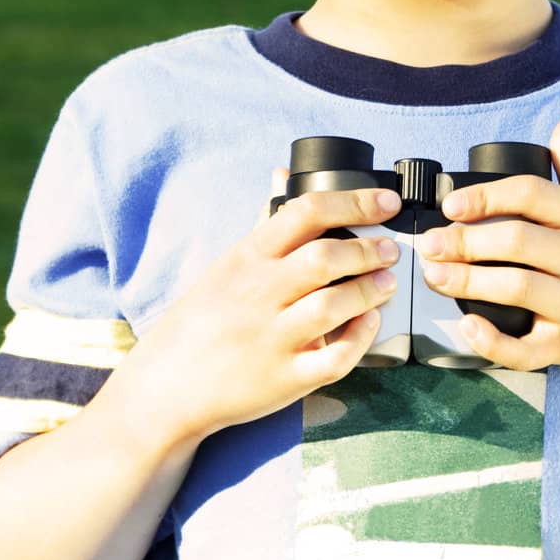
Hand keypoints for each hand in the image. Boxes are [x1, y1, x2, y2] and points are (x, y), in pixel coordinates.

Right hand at [139, 170, 402, 441]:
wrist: (168, 384)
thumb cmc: (204, 317)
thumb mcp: (228, 263)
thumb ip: (265, 222)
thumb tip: (285, 175)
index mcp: (248, 257)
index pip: (306, 213)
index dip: (354, 202)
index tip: (386, 203)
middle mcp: (259, 293)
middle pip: (324, 258)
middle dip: (368, 250)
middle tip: (390, 249)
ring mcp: (271, 338)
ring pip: (333, 306)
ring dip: (369, 291)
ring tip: (387, 283)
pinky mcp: (284, 379)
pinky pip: (333, 359)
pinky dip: (359, 339)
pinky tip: (370, 323)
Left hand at [417, 116, 559, 394]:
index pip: (533, 194)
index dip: (487, 195)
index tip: (451, 204)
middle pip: (516, 240)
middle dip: (464, 240)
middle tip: (428, 244)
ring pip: (516, 288)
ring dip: (467, 281)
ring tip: (435, 276)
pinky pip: (528, 347)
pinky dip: (493, 340)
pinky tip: (467, 327)